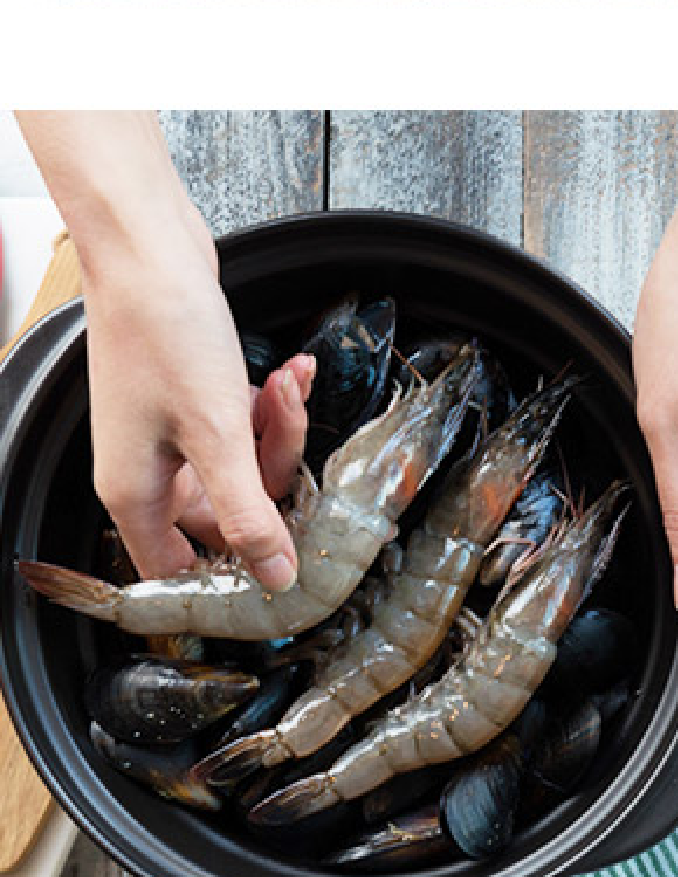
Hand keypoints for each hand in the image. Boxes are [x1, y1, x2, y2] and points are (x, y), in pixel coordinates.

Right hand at [79, 210, 307, 586]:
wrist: (148, 247)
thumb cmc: (165, 331)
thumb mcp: (218, 437)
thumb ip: (249, 515)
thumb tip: (275, 577)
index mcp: (138, 495)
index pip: (182, 572)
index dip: (232, 576)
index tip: (283, 566)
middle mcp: (150, 473)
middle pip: (231, 515)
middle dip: (271, 473)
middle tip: (285, 432)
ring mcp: (171, 437)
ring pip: (247, 468)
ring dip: (278, 429)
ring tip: (286, 386)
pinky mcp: (194, 404)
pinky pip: (246, 427)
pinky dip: (270, 404)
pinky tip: (288, 373)